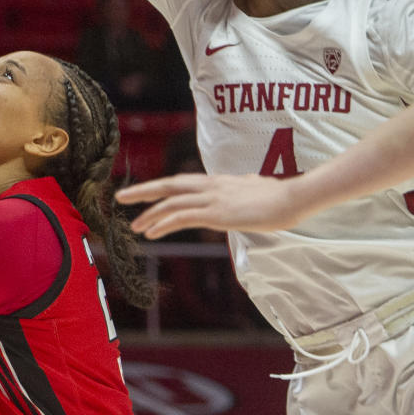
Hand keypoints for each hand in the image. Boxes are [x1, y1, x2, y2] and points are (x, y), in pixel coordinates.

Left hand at [114, 173, 308, 237]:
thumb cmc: (278, 196)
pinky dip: (163, 223)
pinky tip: (152, 232)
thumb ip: (242, 189)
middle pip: (169, 185)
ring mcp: (212, 198)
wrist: (292, 198)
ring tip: (135, 226)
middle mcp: (210, 186)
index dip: (160, 187)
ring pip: (171, 202)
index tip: (143, 193)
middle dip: (143, 192)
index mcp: (217, 182)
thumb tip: (243, 189)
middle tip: (121, 198)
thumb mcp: (253, 189)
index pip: (181, 182)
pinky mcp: (217, 213)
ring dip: (150, 214)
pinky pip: (182, 216)